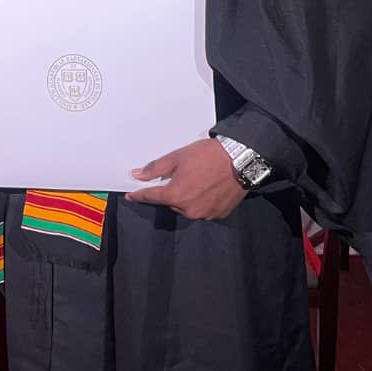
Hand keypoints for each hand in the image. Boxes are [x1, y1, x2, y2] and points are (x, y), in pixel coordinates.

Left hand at [125, 138, 246, 219]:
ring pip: (187, 207)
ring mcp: (205, 214)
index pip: (151, 197)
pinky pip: (203, 210)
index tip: (131, 196)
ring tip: (196, 181)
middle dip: (170, 192)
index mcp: (176, 195)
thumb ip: (155, 169)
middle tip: (178, 177)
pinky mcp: (219, 214)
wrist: (240, 160)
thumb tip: (137, 175)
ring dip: (186, 197)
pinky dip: (201, 201)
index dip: (139, 195)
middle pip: (171, 202)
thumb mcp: (177, 157)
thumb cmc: (207, 156)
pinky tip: (206, 188)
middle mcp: (189, 209)